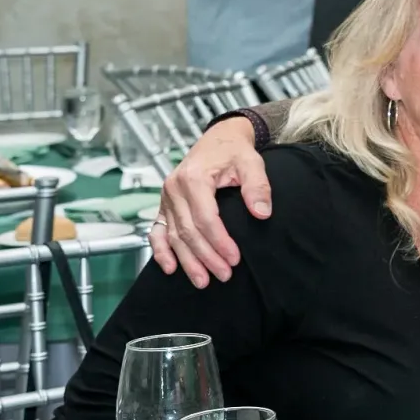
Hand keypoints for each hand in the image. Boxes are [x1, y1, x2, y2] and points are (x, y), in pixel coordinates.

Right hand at [150, 117, 269, 287]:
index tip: (234, 259)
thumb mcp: (252, 163)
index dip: (219, 241)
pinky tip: (170, 267)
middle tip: (224, 275)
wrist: (219, 139)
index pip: (205, 218)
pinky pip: (158, 231)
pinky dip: (161, 250)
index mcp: (193, 178)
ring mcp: (166, 198)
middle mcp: (174, 189)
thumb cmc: (234, 151)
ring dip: (187, 261)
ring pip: (173, 236)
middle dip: (206, 257)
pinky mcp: (165, 205)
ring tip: (203, 280)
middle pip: (188, 231)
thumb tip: (262, 213)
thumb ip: (258, 187)